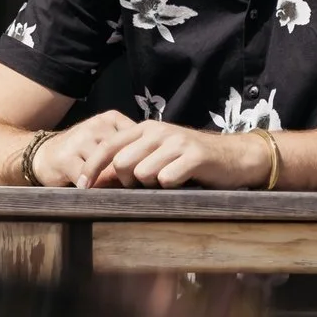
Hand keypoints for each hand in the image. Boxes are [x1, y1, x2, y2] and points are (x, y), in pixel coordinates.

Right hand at [31, 111, 139, 187]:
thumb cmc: (82, 152)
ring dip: (115, 183)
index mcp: (111, 119)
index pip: (138, 140)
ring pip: (109, 166)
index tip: (148, 176)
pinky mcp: (66, 158)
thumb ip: (128, 150)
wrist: (43, 155)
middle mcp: (97, 125)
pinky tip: (97, 193)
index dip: (144, 160)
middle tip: (135, 189)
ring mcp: (81, 139)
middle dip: (131, 174)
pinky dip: (97, 189)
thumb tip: (156, 170)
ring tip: (119, 194)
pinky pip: (89, 178)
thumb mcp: (107, 143)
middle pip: (125, 154)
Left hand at [93, 123, 269, 189]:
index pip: (108, 146)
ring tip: (169, 181)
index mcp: (145, 129)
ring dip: (152, 185)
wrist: (234, 157)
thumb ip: (131, 162)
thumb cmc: (190, 161)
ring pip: (143, 173)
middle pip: (121, 163)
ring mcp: (176, 142)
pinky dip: (172, 186)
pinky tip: (183, 181)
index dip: (92, 167)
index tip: (83, 187)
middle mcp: (158, 131)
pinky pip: (167, 179)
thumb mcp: (158, 155)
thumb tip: (99, 181)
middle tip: (145, 186)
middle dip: (127, 182)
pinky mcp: (194, 156)